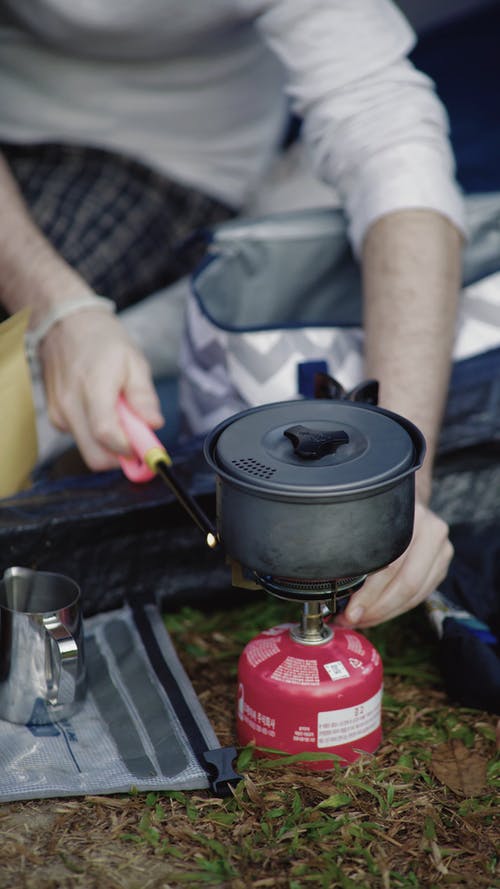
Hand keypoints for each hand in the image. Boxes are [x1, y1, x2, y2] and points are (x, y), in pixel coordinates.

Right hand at [39, 308, 163, 469]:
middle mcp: (70, 405)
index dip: (131, 449)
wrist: (66, 325)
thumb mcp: (134, 361)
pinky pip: (81, 438)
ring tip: (119, 412)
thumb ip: (143, 396)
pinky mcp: (56, 417)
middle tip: (137, 438)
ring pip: (89, 450)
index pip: (107, 434)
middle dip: (121, 456)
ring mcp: (59, 413)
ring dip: (109, 443)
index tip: (147, 448)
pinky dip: (96, 433)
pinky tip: (102, 409)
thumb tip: (153, 424)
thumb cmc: (103, 341)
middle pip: (95, 457)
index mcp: (93, 387)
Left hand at [334, 500, 453, 628]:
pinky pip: (420, 596)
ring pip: (415, 594)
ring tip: (362, 620)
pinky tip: (379, 613)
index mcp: (410, 516)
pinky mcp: (442, 565)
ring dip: (386, 613)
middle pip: (406, 583)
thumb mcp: (367, 519)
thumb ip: (355, 545)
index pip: (390, 565)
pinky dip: (397, 608)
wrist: (407, 503)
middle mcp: (431, 530)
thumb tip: (330, 586)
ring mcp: (442, 548)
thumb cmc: (379, 514)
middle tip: (353, 620)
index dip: (368, 594)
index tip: (348, 611)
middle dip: (376, 609)